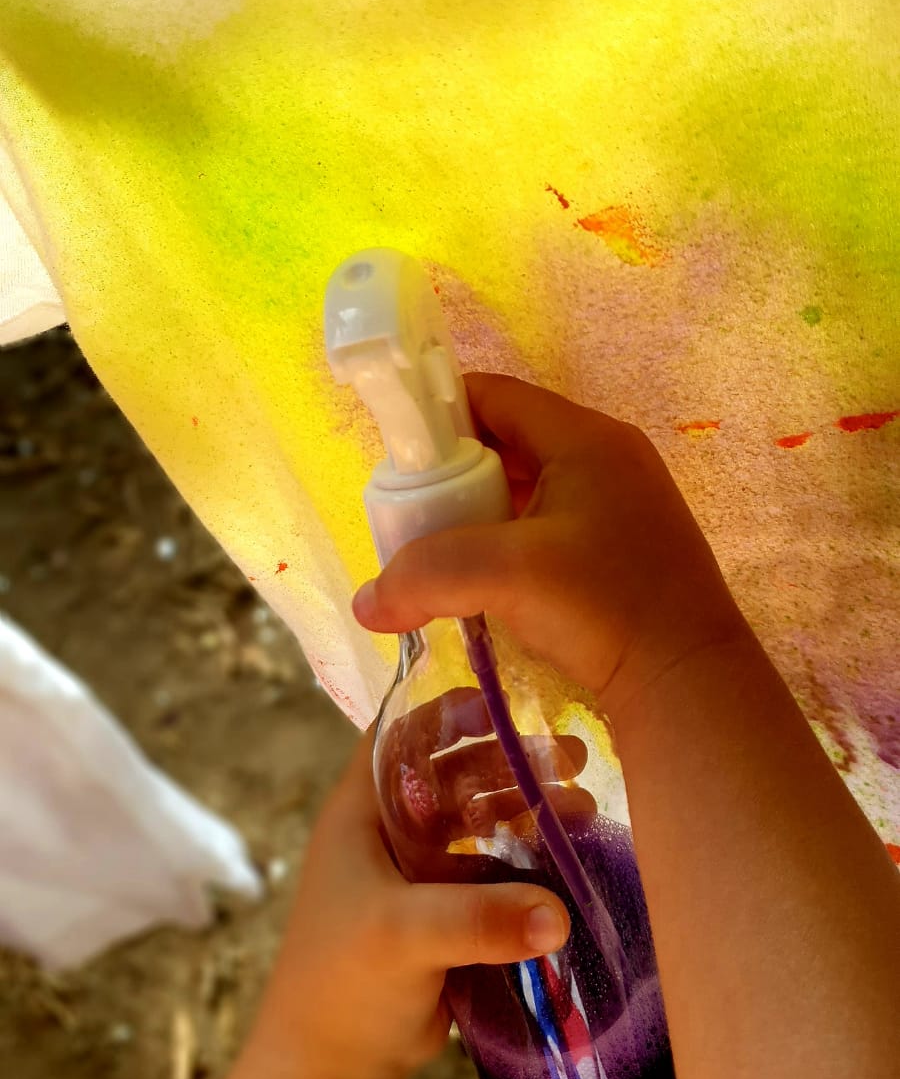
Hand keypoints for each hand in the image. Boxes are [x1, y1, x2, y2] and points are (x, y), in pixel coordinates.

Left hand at [256, 730, 569, 1078]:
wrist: (332, 1065)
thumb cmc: (343, 982)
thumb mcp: (403, 936)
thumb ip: (477, 920)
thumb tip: (559, 912)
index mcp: (361, 812)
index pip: (402, 734)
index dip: (450, 711)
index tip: (510, 701)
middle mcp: (390, 831)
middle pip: (456, 773)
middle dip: (512, 761)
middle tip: (576, 756)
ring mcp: (419, 873)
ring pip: (481, 820)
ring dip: (529, 809)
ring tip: (586, 807)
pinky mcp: (446, 913)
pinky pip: (495, 869)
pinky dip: (531, 859)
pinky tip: (573, 858)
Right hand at [353, 373, 745, 719]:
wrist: (690, 682)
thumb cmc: (606, 607)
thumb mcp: (508, 576)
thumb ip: (426, 574)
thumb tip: (366, 602)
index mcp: (586, 439)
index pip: (494, 396)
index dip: (438, 415)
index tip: (398, 459)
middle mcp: (609, 458)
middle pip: (508, 440)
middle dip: (454, 473)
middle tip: (415, 514)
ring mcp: (623, 504)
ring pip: (529, 486)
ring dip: (481, 512)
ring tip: (441, 552)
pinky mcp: (626, 548)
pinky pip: (550, 523)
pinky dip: (511, 540)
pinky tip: (486, 581)